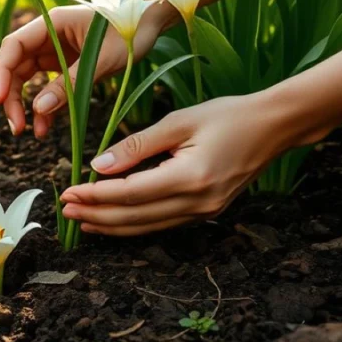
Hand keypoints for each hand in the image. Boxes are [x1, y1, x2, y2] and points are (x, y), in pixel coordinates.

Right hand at [0, 4, 164, 136]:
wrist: (149, 21)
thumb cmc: (130, 31)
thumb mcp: (102, 60)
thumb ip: (69, 84)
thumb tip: (39, 109)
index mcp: (51, 23)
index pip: (12, 47)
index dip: (1, 74)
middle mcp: (46, 35)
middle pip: (14, 66)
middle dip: (10, 97)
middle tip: (16, 127)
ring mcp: (53, 49)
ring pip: (25, 79)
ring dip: (22, 105)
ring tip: (27, 131)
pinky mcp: (63, 64)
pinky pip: (45, 87)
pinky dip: (43, 106)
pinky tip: (44, 127)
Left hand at [59, 93, 298, 235]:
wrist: (275, 127)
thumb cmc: (227, 115)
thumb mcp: (178, 121)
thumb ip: (136, 146)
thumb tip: (98, 166)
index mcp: (190, 177)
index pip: (130, 193)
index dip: (95, 196)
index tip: (67, 192)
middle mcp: (198, 202)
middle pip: (135, 217)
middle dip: (96, 216)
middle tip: (65, 211)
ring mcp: (205, 212)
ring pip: (147, 226)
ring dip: (111, 225)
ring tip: (81, 220)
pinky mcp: (207, 212)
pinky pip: (162, 223)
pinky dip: (134, 223)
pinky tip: (113, 220)